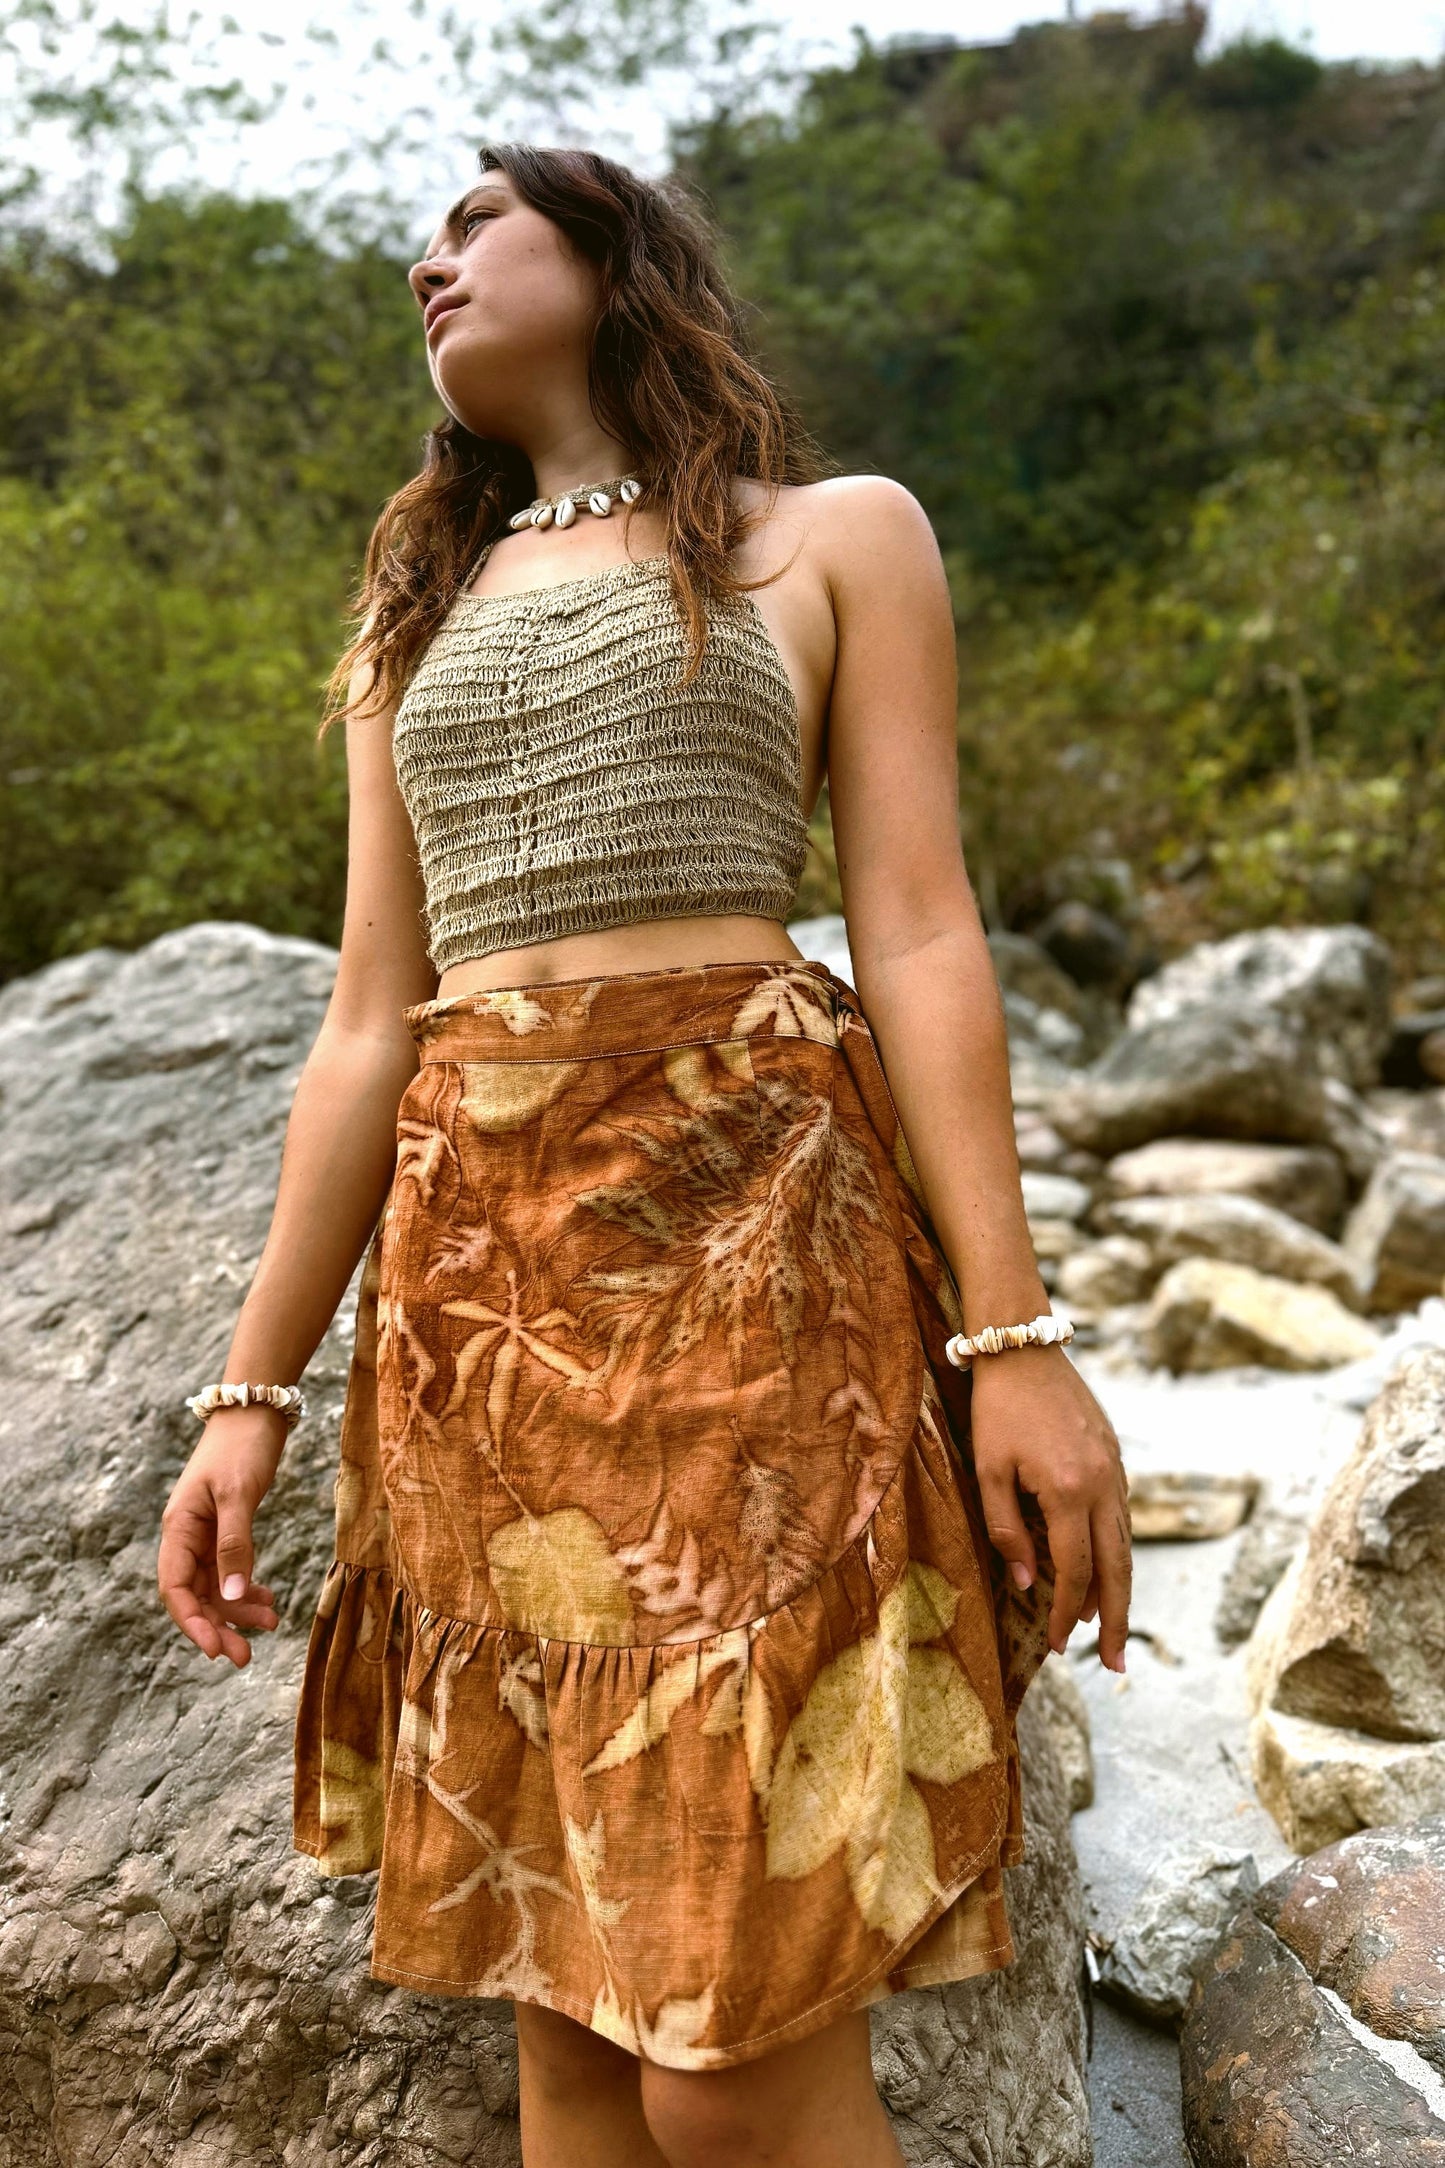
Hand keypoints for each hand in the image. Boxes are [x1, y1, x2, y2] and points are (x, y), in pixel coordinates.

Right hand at [157, 1409, 286, 1666]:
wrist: (256, 1411)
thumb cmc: (242, 1448)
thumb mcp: (239, 1496)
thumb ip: (234, 1546)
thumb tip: (232, 1599)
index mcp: (179, 1528)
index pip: (176, 1589)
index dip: (193, 1623)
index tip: (215, 1650)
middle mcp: (187, 1536)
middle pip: (196, 1595)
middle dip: (218, 1627)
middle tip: (245, 1657)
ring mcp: (206, 1533)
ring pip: (216, 1586)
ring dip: (238, 1610)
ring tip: (270, 1624)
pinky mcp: (227, 1528)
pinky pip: (231, 1570)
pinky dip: (247, 1588)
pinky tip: (267, 1600)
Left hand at [968, 1341, 1130, 1670]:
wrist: (1024, 1347)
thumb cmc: (997, 1409)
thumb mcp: (988, 1470)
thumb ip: (1007, 1529)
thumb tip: (1025, 1583)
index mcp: (1070, 1490)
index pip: (1075, 1571)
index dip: (1066, 1613)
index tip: (1058, 1648)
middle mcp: (1103, 1484)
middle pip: (1116, 1567)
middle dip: (1114, 1620)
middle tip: (1112, 1665)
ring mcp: (1116, 1470)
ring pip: (1124, 1543)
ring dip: (1117, 1589)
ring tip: (1107, 1629)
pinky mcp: (1116, 1457)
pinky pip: (1121, 1516)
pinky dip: (1114, 1550)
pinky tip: (1103, 1569)